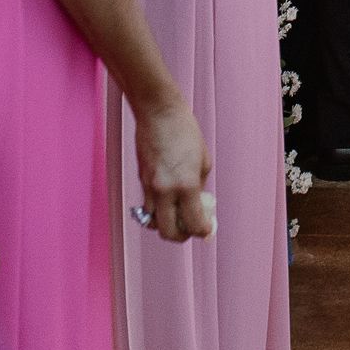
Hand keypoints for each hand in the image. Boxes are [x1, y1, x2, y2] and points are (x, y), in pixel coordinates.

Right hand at [132, 92, 214, 242]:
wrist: (159, 114)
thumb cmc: (186, 132)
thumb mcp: (204, 161)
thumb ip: (200, 188)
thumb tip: (198, 205)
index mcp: (186, 185)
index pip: (193, 224)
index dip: (203, 231)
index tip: (208, 229)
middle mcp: (165, 191)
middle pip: (169, 233)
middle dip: (182, 236)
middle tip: (191, 228)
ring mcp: (149, 188)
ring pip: (153, 223)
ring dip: (166, 225)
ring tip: (178, 215)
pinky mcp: (141, 181)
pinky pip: (147, 207)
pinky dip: (157, 211)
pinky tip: (167, 202)